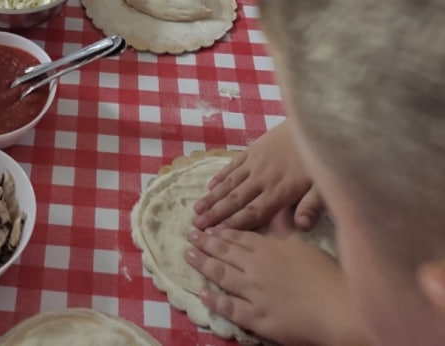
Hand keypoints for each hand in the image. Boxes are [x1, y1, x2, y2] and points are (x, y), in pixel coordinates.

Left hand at [186, 216, 360, 345]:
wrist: (338, 309)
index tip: (208, 226)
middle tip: (190, 235)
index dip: (221, 231)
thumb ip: (285, 228)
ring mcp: (253, 292)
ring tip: (188, 256)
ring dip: (203, 264)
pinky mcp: (256, 317)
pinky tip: (203, 294)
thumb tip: (278, 209)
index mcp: (269, 247)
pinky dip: (214, 300)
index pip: (239, 236)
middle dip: (205, 243)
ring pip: (221, 275)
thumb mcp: (304, 245)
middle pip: (225, 252)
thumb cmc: (326, 275)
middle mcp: (256, 266)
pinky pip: (229, 307)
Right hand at [194, 123, 312, 230]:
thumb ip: (311, 206)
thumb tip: (300, 227)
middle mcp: (263, 178)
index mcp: (280, 191)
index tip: (216, 234)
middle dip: (215, 214)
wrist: (312, 123)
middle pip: (235, 199)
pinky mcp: (252, 149)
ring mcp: (255, 162)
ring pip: (230, 183)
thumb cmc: (320, 159)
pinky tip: (210, 185)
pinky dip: (220, 176)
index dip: (235, 224)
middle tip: (196, 225)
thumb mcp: (323, 186)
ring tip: (196, 208)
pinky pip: (233, 165)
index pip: (254, 212)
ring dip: (212, 197)